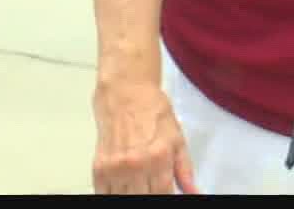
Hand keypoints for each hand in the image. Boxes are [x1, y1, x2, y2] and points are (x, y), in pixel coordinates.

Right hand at [92, 79, 199, 194]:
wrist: (126, 95)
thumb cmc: (153, 113)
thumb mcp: (177, 139)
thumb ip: (185, 171)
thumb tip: (194, 192)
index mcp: (158, 158)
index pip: (164, 195)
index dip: (168, 199)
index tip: (168, 196)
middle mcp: (135, 165)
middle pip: (143, 199)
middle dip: (150, 196)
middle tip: (153, 188)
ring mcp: (115, 168)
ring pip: (123, 198)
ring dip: (133, 195)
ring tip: (140, 187)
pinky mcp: (99, 168)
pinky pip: (104, 193)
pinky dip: (114, 194)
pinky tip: (125, 188)